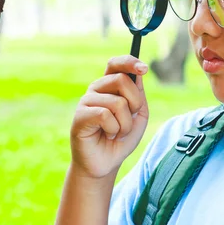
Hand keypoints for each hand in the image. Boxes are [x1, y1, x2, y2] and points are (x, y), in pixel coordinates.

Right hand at [70, 55, 149, 178]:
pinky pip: (105, 115)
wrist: (106, 163)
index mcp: (109, 85)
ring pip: (117, 102)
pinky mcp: (80, 115)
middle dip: (135, 102)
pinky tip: (107, 135)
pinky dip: (114, 129)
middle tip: (130, 118)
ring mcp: (86, 101)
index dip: (129, 62)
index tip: (143, 69)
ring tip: (117, 132)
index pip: (116, 64)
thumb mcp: (138, 116)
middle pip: (121, 79)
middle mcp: (96, 89)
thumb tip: (137, 73)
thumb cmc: (121, 138)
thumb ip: (139, 94)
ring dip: (125, 123)